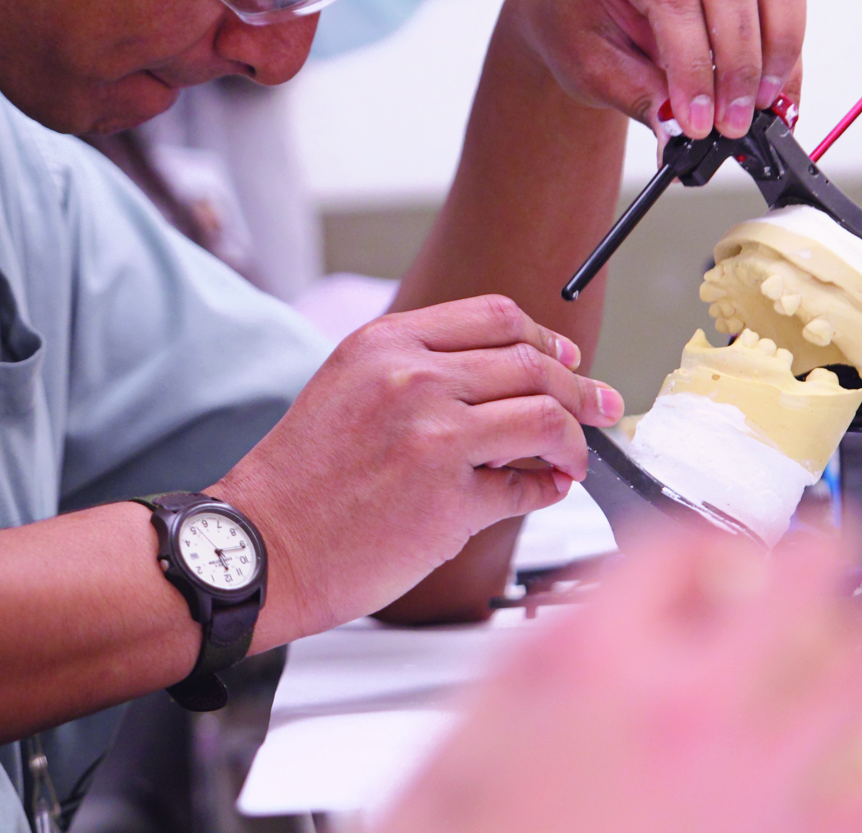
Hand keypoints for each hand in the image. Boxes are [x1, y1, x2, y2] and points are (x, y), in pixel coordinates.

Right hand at [214, 295, 622, 645]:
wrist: (262, 547)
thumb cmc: (299, 481)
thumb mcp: (347, 390)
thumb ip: (418, 374)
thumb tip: (505, 383)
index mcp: (385, 345)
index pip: (496, 316)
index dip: (544, 336)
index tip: (566, 357)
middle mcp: (412, 380)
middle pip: (534, 363)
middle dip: (580, 388)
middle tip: (599, 405)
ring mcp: (434, 437)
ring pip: (547, 417)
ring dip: (575, 439)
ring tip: (573, 457)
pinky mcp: (451, 500)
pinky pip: (529, 485)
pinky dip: (548, 487)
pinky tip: (543, 490)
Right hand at [378, 529, 861, 832]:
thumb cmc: (467, 824)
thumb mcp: (477, 710)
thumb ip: (547, 647)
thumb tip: (595, 613)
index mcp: (596, 656)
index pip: (674, 552)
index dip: (699, 533)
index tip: (708, 544)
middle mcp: (684, 705)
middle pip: (788, 591)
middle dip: (822, 549)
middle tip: (836, 534)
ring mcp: (745, 778)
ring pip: (853, 683)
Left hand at [501, 0, 805, 139]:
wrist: (568, 2)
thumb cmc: (573, 26)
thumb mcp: (589, 69)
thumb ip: (640, 96)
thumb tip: (686, 131)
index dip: (693, 65)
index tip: (699, 120)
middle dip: (738, 64)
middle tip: (732, 123)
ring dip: (778, 45)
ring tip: (762, 104)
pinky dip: (787, 35)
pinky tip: (773, 82)